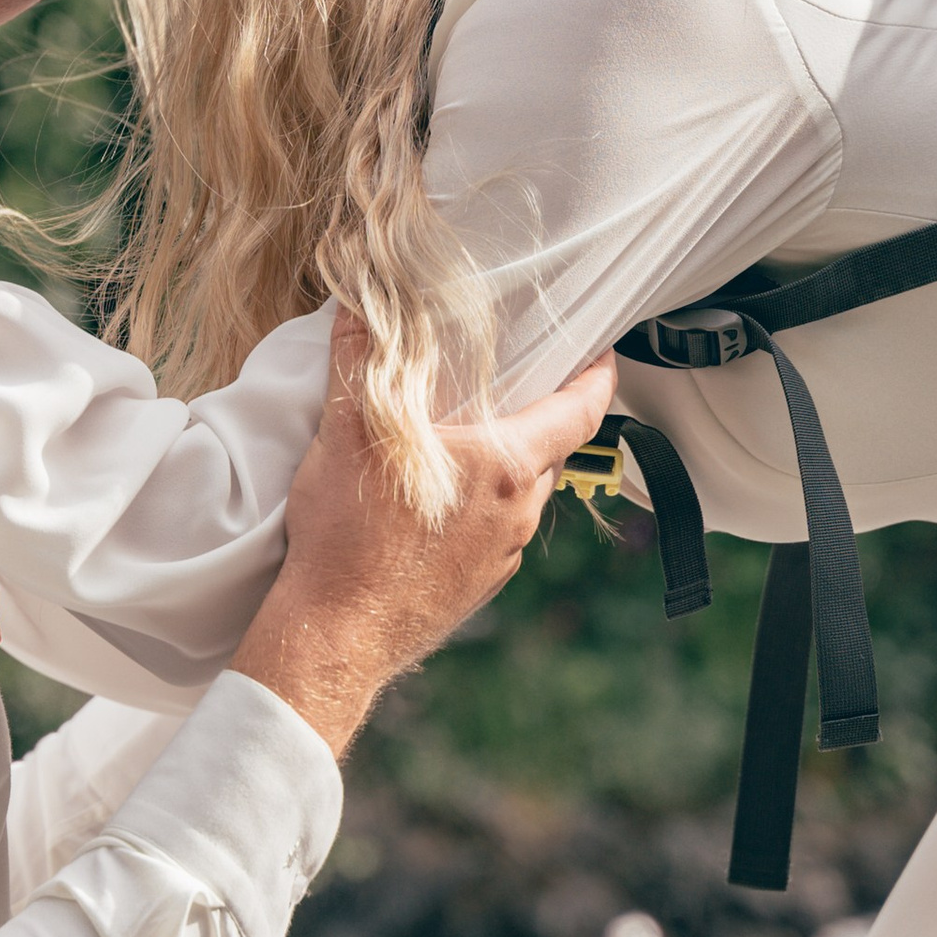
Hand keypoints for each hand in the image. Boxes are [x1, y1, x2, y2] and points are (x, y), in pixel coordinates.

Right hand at [232, 322, 620, 757]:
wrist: (334, 635)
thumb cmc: (349, 535)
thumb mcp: (346, 430)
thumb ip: (359, 358)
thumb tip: (359, 301)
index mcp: (506, 467)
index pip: (581, 411)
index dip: (598, 376)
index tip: (602, 352)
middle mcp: (518, 513)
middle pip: (550, 450)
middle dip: (540, 414)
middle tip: (515, 383)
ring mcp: (502, 556)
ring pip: (522, 495)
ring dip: (505, 466)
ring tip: (467, 442)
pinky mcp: (477, 587)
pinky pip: (495, 533)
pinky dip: (480, 509)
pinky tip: (436, 503)